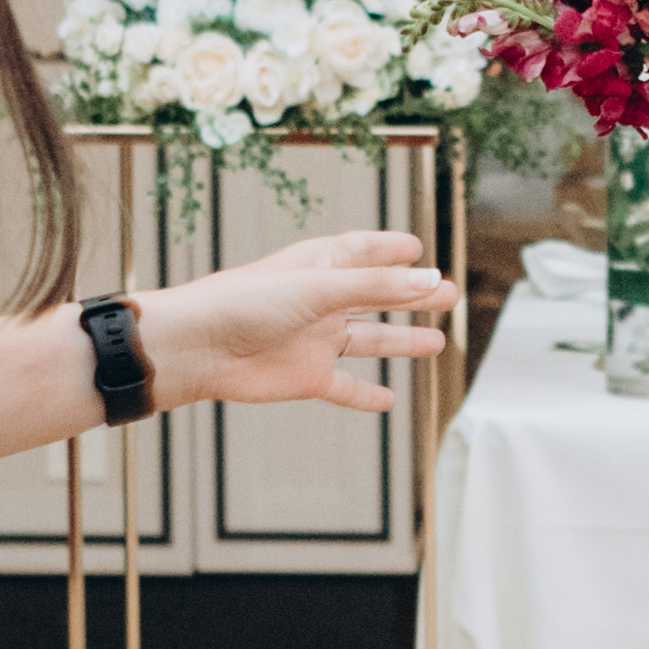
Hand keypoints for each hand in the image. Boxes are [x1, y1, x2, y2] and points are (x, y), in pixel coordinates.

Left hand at [140, 224, 461, 409]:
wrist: (200, 347)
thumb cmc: (248, 303)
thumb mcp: (321, 288)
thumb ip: (377, 287)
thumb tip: (432, 282)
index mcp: (319, 266)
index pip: (363, 251)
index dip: (390, 248)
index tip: (418, 248)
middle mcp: (320, 302)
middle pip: (375, 296)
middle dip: (412, 296)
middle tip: (449, 295)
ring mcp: (314, 341)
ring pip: (368, 340)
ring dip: (401, 341)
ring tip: (436, 342)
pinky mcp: (306, 377)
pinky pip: (344, 388)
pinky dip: (365, 395)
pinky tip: (389, 401)